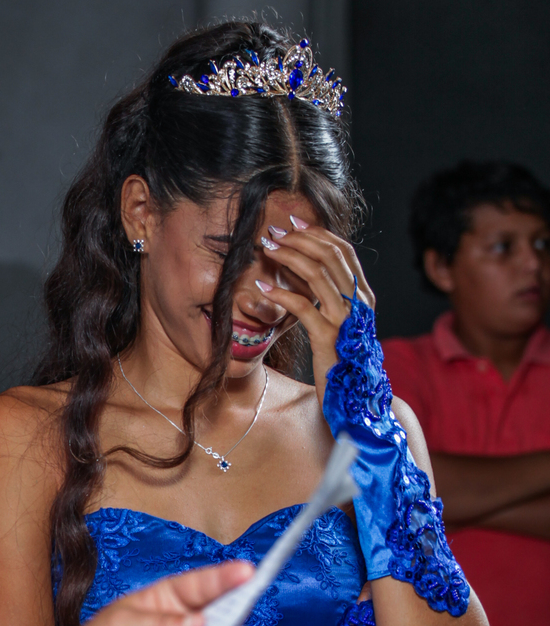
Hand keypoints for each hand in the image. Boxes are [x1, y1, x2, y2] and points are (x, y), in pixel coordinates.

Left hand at [254, 216, 375, 400]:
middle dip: (299, 239)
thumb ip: (326, 299)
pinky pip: (303, 307)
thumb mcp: (336, 325)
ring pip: (318, 275)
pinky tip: (262, 288)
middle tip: (272, 234)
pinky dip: (281, 293)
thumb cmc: (339, 363)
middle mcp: (359, 305)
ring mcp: (346, 321)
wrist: (353, 402)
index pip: (344, 252)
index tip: (292, 222)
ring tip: (265, 251)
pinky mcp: (328, 339)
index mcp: (364, 297)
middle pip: (331, 256)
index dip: (318, 233)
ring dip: (288, 258)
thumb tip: (301, 270)